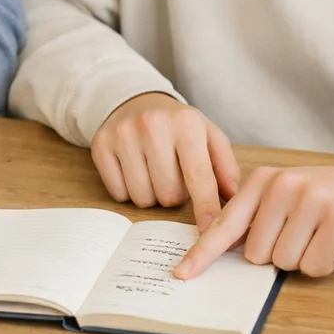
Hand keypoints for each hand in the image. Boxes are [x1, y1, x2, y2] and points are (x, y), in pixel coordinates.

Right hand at [89, 93, 240, 230]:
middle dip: (175, 195)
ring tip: (153, 172)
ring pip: (143, 199)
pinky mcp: (101, 145)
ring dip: (152, 195)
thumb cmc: (178, 126)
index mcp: (186, 123)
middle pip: (168, 195)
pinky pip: (119, 194)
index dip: (206, 209)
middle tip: (172, 175)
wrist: (136, 100)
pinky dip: (128, 191)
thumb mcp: (208, 135)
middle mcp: (153, 126)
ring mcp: (123, 135)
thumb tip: (233, 199)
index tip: (208, 233)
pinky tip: (133, 169)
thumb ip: (225, 167)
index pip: (199, 177)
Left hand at [175, 160, 333, 279]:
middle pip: (257, 255)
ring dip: (306, 259)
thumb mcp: (288, 197)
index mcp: (262, 180)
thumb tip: (223, 250)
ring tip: (324, 236)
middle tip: (306, 235)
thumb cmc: (333, 198)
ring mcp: (308, 199)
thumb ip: (257, 218)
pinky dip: (328, 263)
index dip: (203, 253)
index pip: (224, 223)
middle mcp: (281, 185)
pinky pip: (314, 266)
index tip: (182, 273)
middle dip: (281, 255)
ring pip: (285, 263)